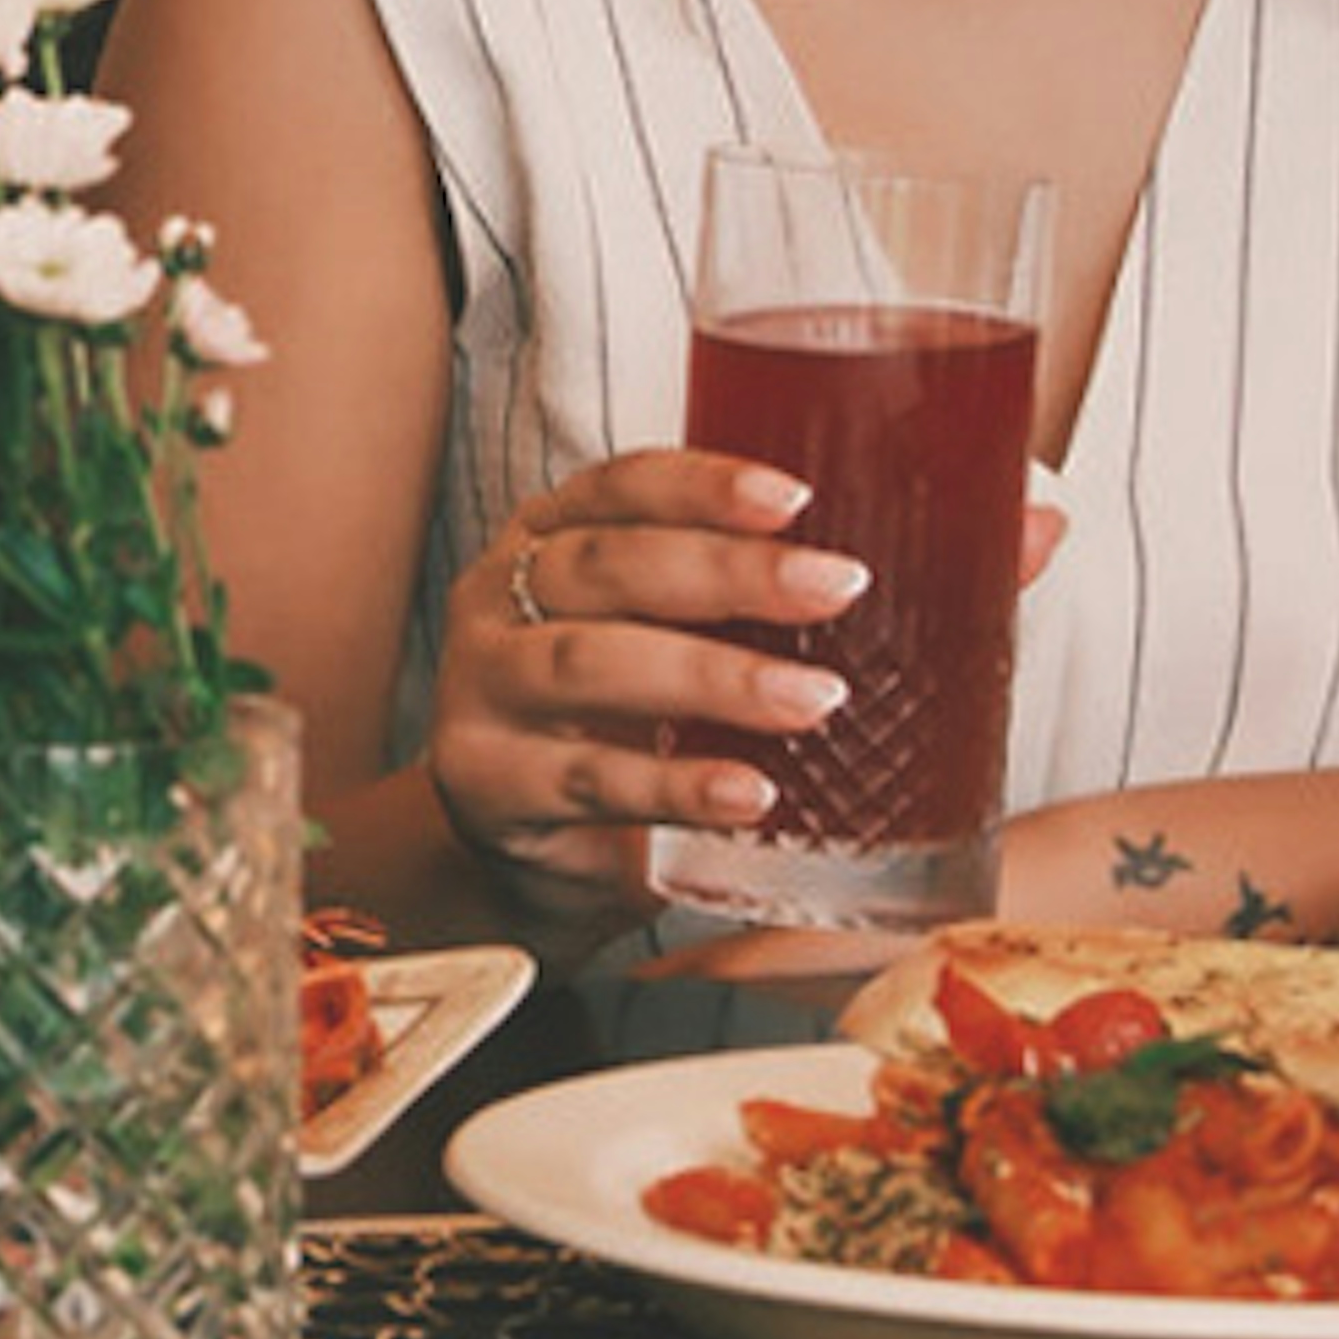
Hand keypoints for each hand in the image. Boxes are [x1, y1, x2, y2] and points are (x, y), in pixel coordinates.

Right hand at [422, 449, 865, 927]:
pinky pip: (590, 779)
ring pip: (590, 665)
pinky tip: (749, 795)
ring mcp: (479, 690)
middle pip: (607, 566)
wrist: (522, 851)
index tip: (794, 500)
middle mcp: (495, 598)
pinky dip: (678, 785)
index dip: (701, 487)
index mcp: (541, 540)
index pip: (617, 489)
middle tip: (836, 588)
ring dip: (713, 678)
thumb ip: (716, 602)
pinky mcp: (486, 784)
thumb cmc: (609, 723)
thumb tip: (858, 584)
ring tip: (813, 700)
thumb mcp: (646, 639)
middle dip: (730, 572)